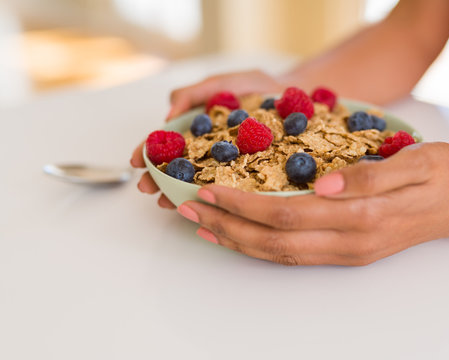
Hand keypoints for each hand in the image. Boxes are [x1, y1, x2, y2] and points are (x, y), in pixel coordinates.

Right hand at [130, 70, 284, 207]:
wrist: (292, 97)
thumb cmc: (255, 88)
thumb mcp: (221, 84)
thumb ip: (194, 94)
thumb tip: (168, 115)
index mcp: (196, 128)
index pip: (165, 141)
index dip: (147, 150)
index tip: (135, 161)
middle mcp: (206, 147)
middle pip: (174, 165)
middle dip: (156, 177)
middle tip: (146, 188)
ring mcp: (224, 162)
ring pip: (195, 179)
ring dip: (176, 191)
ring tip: (166, 202)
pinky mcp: (244, 172)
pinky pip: (226, 186)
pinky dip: (211, 195)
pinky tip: (201, 204)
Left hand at [177, 142, 448, 265]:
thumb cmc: (442, 174)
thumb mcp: (415, 163)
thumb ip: (369, 176)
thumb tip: (322, 184)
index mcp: (364, 217)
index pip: (288, 214)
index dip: (244, 205)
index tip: (210, 190)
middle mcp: (350, 242)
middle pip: (274, 241)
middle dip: (227, 225)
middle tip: (188, 209)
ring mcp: (348, 252)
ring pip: (279, 254)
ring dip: (236, 240)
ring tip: (201, 224)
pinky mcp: (347, 251)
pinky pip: (294, 254)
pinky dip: (260, 247)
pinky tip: (239, 236)